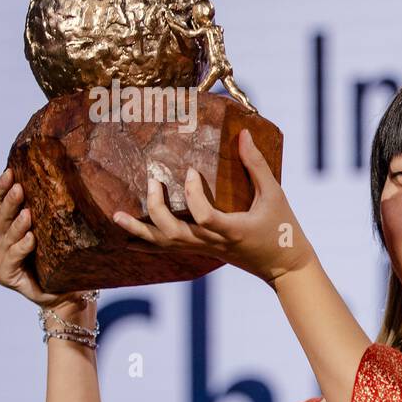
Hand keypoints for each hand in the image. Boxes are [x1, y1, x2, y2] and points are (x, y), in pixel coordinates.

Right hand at [0, 168, 82, 309]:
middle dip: (10, 202)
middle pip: (2, 217)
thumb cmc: (67, 259)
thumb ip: (56, 211)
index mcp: (13, 225)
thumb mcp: (63, 230)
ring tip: (27, 214)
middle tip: (19, 188)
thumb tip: (70, 179)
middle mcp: (5, 240)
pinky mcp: (5, 275)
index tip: (11, 171)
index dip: (1, 188)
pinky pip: (11, 259)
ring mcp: (3, 258)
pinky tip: (30, 240)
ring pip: (7, 237)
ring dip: (17, 225)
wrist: (70, 291)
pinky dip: (21, 248)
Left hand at [112, 128, 312, 285]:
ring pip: (167, 244)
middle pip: (175, 232)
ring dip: (140, 231)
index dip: (192, 195)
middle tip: (152, 181)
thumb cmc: (283, 229)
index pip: (205, 217)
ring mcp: (207, 249)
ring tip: (116, 216)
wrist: (285, 267)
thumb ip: (257, 166)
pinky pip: (170, 250)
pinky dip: (147, 244)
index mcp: (233, 230)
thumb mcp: (275, 196)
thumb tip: (243, 134)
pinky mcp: (203, 252)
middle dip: (157, 208)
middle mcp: (215, 243)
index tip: (190, 171)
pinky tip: (129, 240)